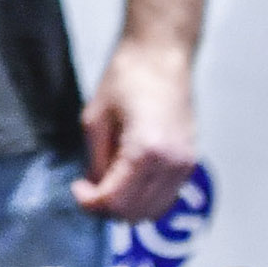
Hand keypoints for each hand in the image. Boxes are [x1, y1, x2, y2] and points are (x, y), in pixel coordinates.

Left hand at [74, 39, 195, 221]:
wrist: (160, 55)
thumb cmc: (129, 75)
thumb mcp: (96, 117)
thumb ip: (95, 160)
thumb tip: (93, 188)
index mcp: (146, 151)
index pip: (116, 200)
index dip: (90, 202)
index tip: (77, 190)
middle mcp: (172, 163)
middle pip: (136, 212)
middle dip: (106, 208)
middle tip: (87, 190)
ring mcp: (185, 165)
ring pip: (154, 211)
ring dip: (126, 207)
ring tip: (105, 185)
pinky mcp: (190, 162)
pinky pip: (166, 197)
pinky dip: (145, 200)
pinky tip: (127, 182)